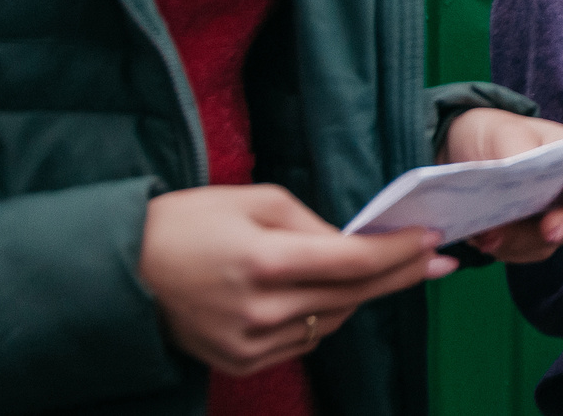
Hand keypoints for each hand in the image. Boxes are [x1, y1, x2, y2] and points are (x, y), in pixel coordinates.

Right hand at [138, 184, 450, 376]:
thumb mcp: (256, 200)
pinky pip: (304, 340)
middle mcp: (260, 310)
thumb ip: (313, 224)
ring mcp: (248, 343)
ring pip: (333, 320)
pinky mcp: (239, 362)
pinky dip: (323, 316)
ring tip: (381, 270)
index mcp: (264, 261)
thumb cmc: (189, 223)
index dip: (399, 252)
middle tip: (438, 260)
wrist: (124, 272)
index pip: (353, 262)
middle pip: (353, 295)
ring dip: (360, 295)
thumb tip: (357, 244)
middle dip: (400, 275)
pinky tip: (325, 294)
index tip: (433, 240)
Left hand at [439, 108, 562, 262]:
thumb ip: (520, 149)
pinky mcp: (531, 239)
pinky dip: (505, 247)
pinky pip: (527, 252)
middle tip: (548, 228)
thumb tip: (529, 170)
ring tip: (490, 234)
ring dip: (523, 240)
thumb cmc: (499, 135)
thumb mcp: (505, 132)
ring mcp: (557, 218)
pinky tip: (483, 237)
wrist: (465, 154)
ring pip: (555, 240)